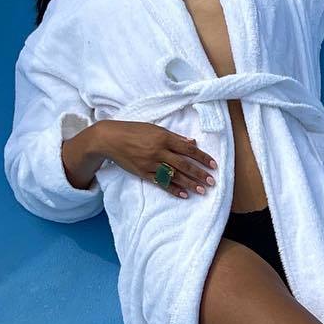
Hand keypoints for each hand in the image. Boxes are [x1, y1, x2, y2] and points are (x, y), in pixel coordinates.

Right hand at [95, 121, 218, 198]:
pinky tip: (184, 195)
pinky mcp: (143, 173)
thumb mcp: (155, 129)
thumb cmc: (133, 130)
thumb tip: (192, 142)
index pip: (188, 149)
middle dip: (199, 174)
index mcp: (164, 138)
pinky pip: (161, 183)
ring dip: (189, 184)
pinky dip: (173, 189)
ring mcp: (150, 164)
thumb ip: (174, 137)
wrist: (110, 139)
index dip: (202, 157)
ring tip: (202, 191)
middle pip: (183, 164)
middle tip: (212, 181)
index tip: (213, 165)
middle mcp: (159, 151)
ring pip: (174, 176)